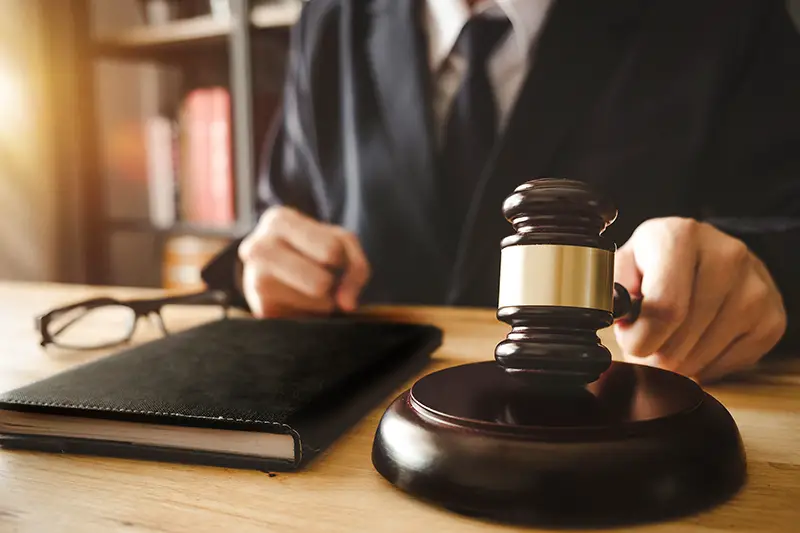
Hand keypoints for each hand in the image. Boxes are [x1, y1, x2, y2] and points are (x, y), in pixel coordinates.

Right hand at [238, 206, 370, 317]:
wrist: (272, 266)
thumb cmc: (311, 247)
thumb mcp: (340, 242)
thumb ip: (356, 266)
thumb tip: (346, 304)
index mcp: (278, 220)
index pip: (331, 250)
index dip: (340, 258)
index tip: (329, 255)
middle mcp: (258, 248)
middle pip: (321, 283)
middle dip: (330, 283)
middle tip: (319, 275)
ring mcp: (253, 280)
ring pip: (317, 303)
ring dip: (323, 300)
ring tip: (307, 286)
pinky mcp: (259, 309)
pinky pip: (306, 318)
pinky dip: (311, 312)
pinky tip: (298, 300)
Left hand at [613, 217, 785, 382]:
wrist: (706, 254)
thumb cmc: (656, 263)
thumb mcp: (625, 264)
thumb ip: (612, 290)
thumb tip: (615, 315)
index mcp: (680, 236)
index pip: (664, 309)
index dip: (640, 338)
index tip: (631, 339)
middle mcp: (725, 256)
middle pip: (679, 341)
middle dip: (654, 354)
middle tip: (649, 341)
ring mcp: (755, 287)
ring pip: (700, 358)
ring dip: (677, 362)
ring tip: (671, 338)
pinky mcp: (772, 318)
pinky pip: (727, 366)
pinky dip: (704, 366)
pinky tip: (697, 342)